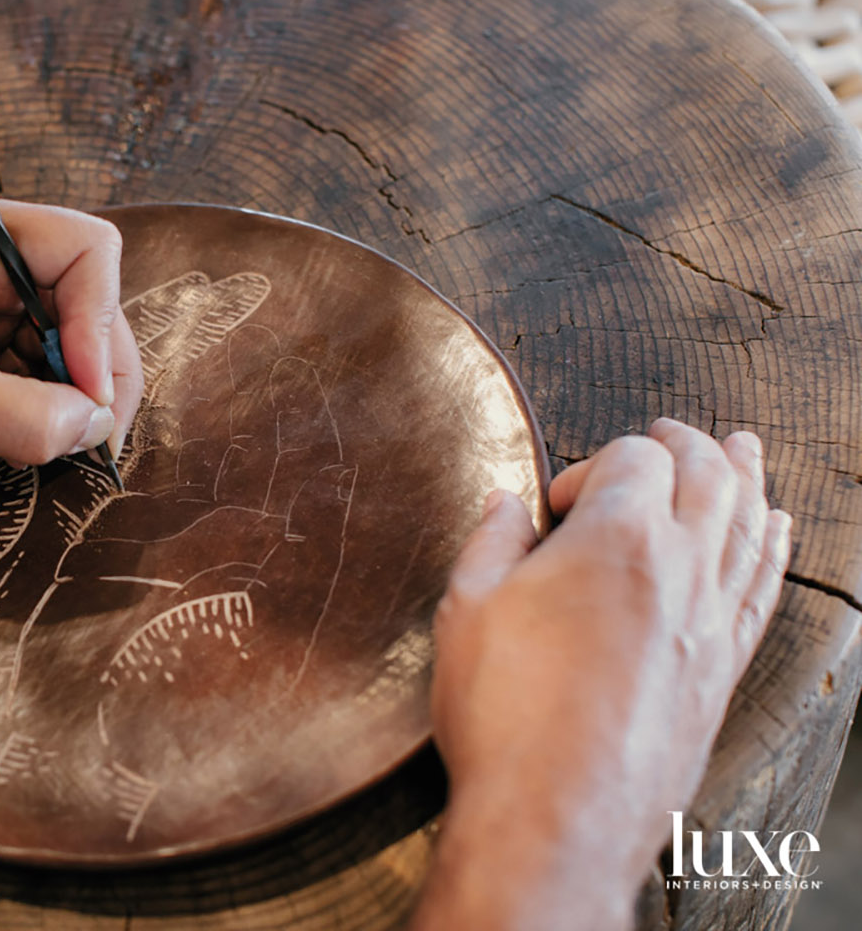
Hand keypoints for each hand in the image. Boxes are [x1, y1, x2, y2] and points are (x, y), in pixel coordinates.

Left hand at [0, 191, 142, 498]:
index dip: (100, 319)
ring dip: (73, 391)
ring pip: (63, 338)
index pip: (85, 251)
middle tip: (96, 431)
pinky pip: (31, 367)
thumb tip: (94, 429)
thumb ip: (26, 415)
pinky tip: (38, 437)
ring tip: (66, 441)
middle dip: (95, 365)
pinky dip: (44, 404)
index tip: (89, 391)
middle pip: (84, 298)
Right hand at [411, 419, 791, 930]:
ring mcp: (710, 621)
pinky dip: (773, 547)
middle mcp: (681, 569)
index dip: (592, 464)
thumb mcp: (467, 611)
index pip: (633, 457)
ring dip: (747, 477)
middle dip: (686, 443)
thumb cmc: (506, 713)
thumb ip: (491, 542)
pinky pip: (763, 588)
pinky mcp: (721, 668)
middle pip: (709, 475)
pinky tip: (777, 530)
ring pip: (749, 524)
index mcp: (617, 538)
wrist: (558, 815)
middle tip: (668, 430)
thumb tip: (504, 505)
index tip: (555, 506)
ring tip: (744, 447)